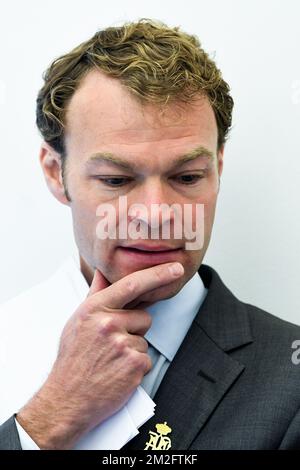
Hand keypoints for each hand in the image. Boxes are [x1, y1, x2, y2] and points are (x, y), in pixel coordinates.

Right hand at [16, 261, 183, 448]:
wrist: (68, 398)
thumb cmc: (73, 358)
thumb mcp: (78, 321)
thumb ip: (95, 294)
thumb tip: (102, 271)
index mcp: (94, 309)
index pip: (131, 284)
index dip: (157, 274)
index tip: (175, 268)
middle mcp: (108, 324)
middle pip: (144, 317)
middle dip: (134, 329)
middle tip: (112, 344)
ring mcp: (122, 344)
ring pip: (145, 339)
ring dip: (133, 349)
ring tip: (111, 360)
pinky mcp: (134, 364)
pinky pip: (146, 358)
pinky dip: (136, 367)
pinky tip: (117, 372)